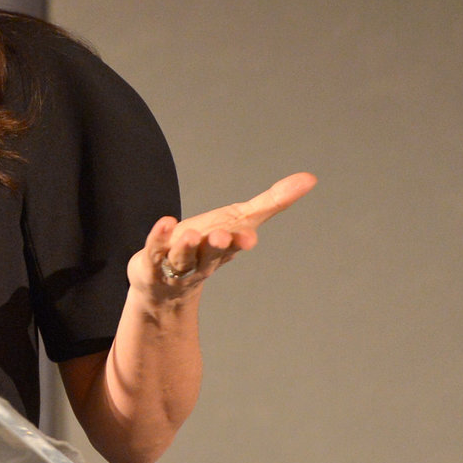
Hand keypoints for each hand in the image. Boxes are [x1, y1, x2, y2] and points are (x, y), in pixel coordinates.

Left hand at [129, 172, 316, 300]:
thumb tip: (310, 178)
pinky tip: (165, 223)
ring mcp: (175, 263)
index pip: (235, 245)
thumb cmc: (207, 245)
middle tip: (221, 236)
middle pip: (210, 255)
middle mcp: (201, 260)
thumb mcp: (241, 220)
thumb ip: (273, 201)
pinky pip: (154, 250)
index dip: (239, 241)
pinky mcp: (151, 261)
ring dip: (185, 247)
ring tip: (190, 235)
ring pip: (182, 257)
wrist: (166, 284)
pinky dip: (158, 238)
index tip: (248, 238)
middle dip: (216, 247)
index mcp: (225, 249)